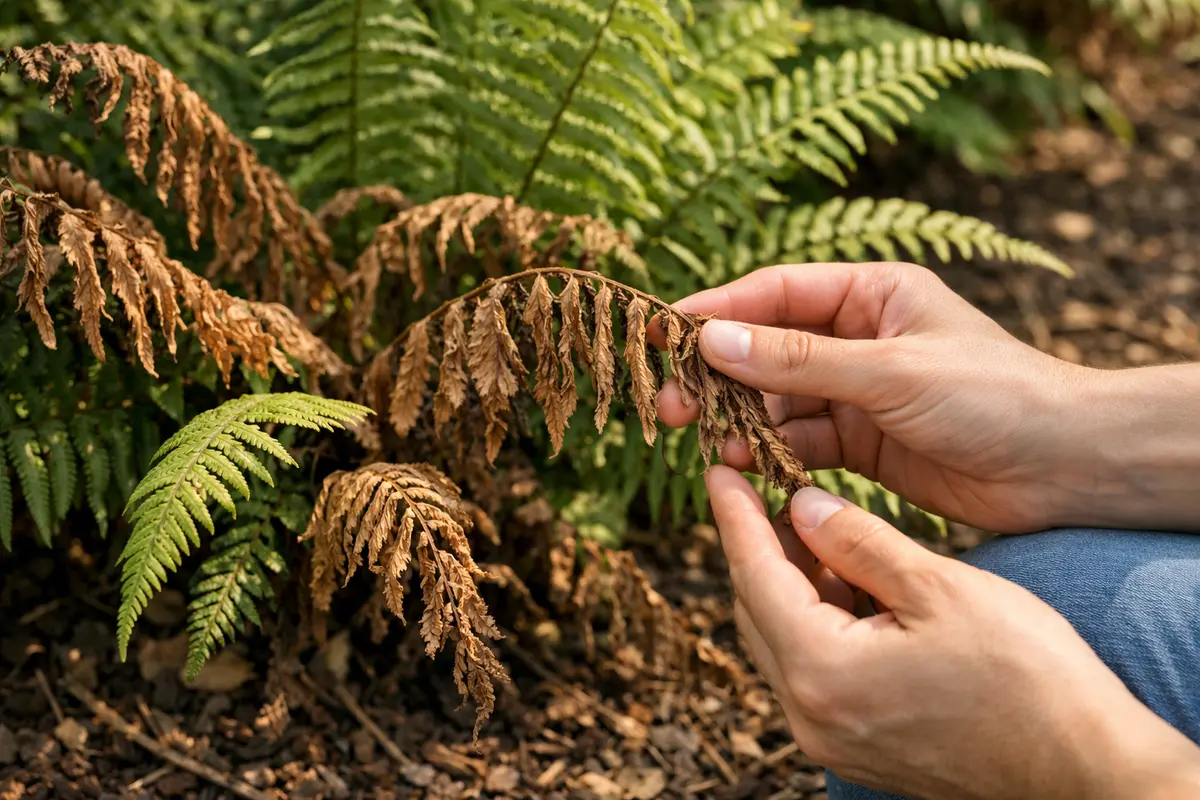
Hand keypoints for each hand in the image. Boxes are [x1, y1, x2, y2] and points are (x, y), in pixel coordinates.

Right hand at [654, 261, 1100, 532]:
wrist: (1063, 468)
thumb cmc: (994, 395)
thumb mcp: (890, 370)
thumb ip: (798, 361)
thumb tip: (712, 341)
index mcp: (870, 293)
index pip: (773, 293)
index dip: (715, 312)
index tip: (662, 334)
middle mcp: (857, 338)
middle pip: (764, 350)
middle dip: (716, 376)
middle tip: (667, 404)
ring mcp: (856, 393)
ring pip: (775, 402)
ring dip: (741, 420)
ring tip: (709, 443)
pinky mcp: (861, 444)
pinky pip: (798, 443)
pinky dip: (771, 455)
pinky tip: (747, 465)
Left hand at [708, 467, 1199, 799]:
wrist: (1085, 770)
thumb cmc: (1028, 678)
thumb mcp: (940, 587)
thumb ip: (858, 540)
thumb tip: (799, 503)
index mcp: (822, 670)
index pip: (754, 573)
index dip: (735, 513)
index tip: (718, 469)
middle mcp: (810, 712)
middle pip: (757, 608)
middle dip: (759, 544)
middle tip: (768, 488)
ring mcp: (829, 735)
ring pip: (783, 637)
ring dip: (791, 581)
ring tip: (813, 526)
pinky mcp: (855, 743)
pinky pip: (812, 667)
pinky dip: (818, 618)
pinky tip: (845, 581)